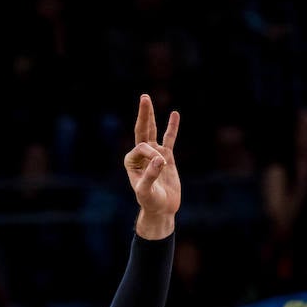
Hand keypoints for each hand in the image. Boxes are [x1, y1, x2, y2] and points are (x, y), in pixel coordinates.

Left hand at [125, 94, 179, 236]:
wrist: (162, 209)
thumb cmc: (151, 203)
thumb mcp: (147, 192)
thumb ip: (150, 176)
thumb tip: (160, 160)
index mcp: (131, 162)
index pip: (142, 147)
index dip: (151, 153)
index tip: (161, 165)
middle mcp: (140, 155)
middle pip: (142, 131)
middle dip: (143, 115)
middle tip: (144, 97)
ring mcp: (154, 155)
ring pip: (153, 132)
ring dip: (151, 117)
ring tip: (147, 100)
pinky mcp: (166, 157)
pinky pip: (169, 139)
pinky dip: (172, 127)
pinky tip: (174, 114)